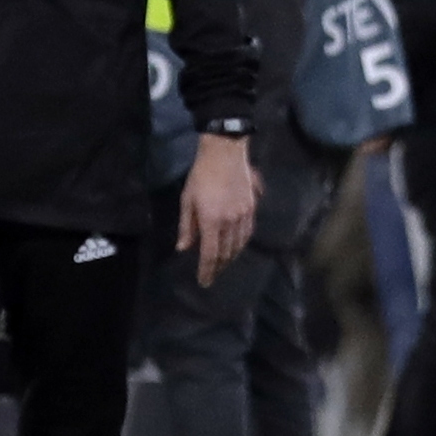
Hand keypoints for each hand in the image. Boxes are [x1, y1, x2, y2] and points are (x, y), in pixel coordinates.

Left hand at [178, 133, 257, 285]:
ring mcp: (243, 215)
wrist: (225, 153)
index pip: (210, 254)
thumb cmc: (201, 175)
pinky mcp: (251, 208)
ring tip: (223, 263)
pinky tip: (236, 246)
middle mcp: (230, 222)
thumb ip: (187, 226)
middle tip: (211, 274)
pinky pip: (247, 233)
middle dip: (218, 266)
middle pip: (226, 253)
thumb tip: (184, 248)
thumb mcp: (187, 200)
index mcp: (211, 221)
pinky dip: (241, 244)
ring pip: (238, 245)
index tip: (204, 282)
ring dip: (230, 257)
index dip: (207, 271)